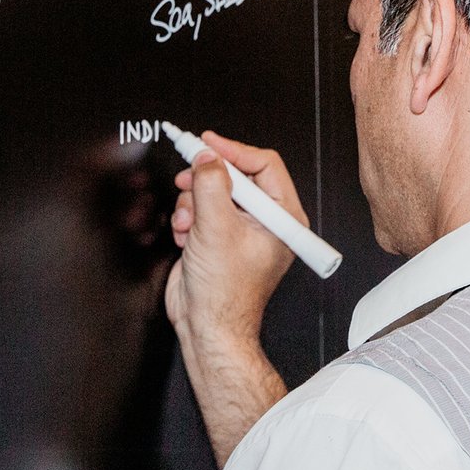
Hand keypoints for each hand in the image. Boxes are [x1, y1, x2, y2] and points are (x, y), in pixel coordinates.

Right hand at [165, 131, 297, 461]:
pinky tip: (186, 235)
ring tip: (189, 221)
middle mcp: (267, 222)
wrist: (207, 326)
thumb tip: (208, 156)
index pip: (264, 165)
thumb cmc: (226, 294)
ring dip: (194, 203)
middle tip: (190, 181)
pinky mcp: (220, 239)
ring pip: (214, 192)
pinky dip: (189, 218)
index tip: (208, 143)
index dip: (233, 151)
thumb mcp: (216, 227)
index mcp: (284, 217)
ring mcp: (243, 231)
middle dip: (208, 180)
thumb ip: (211, 184)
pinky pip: (202, 210)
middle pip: (236, 176)